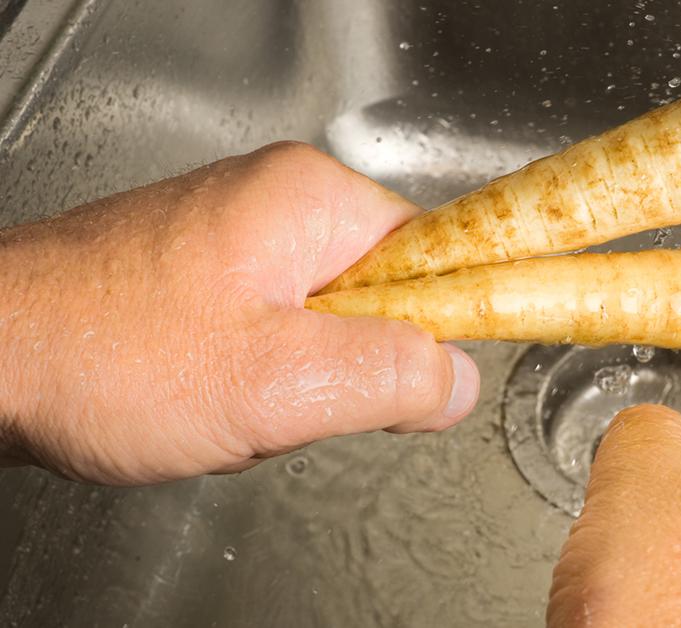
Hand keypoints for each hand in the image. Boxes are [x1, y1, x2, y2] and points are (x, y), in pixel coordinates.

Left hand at [0, 142, 478, 484]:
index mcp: (309, 198)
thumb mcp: (275, 383)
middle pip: (380, 299)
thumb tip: (459, 381)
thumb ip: (389, 378)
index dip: (440, 322)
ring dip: (294, 385)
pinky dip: (252, 382)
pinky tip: (201, 395)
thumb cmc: (100, 353)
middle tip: (288, 395)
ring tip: (228, 397)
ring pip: (324, 330)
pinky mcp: (205, 279)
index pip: (439, 251)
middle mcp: (277, 204)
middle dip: (345, 370)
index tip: (424, 377)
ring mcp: (236, 240)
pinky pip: (272, 338)